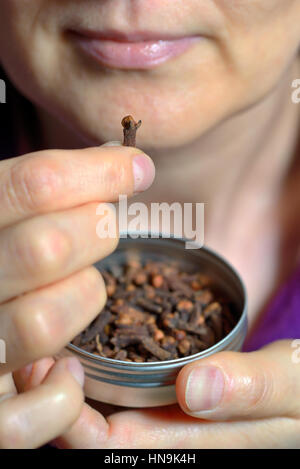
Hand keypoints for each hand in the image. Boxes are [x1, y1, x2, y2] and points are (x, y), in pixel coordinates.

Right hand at [0, 143, 154, 447]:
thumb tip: (124, 165)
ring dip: (85, 299)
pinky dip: (63, 393)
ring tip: (86, 289)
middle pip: (46, 249)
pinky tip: (68, 369)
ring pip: (43, 322)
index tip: (137, 167)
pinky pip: (33, 415)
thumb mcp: (2, 219)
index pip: (32, 185)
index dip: (97, 172)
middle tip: (105, 226)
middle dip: (97, 231)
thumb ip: (38, 194)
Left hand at [19, 339, 299, 448]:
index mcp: (201, 449)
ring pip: (111, 419)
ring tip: (48, 353)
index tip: (59, 376)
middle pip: (106, 438)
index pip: (123, 449)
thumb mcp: (292, 383)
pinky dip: (97, 381)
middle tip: (36, 363)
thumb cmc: (299, 391)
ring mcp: (171, 424)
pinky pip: (126, 400)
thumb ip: (252, 387)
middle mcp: (175, 443)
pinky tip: (80, 354)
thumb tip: (195, 388)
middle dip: (64, 406)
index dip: (80, 426)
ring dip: (73, 392)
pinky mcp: (170, 404)